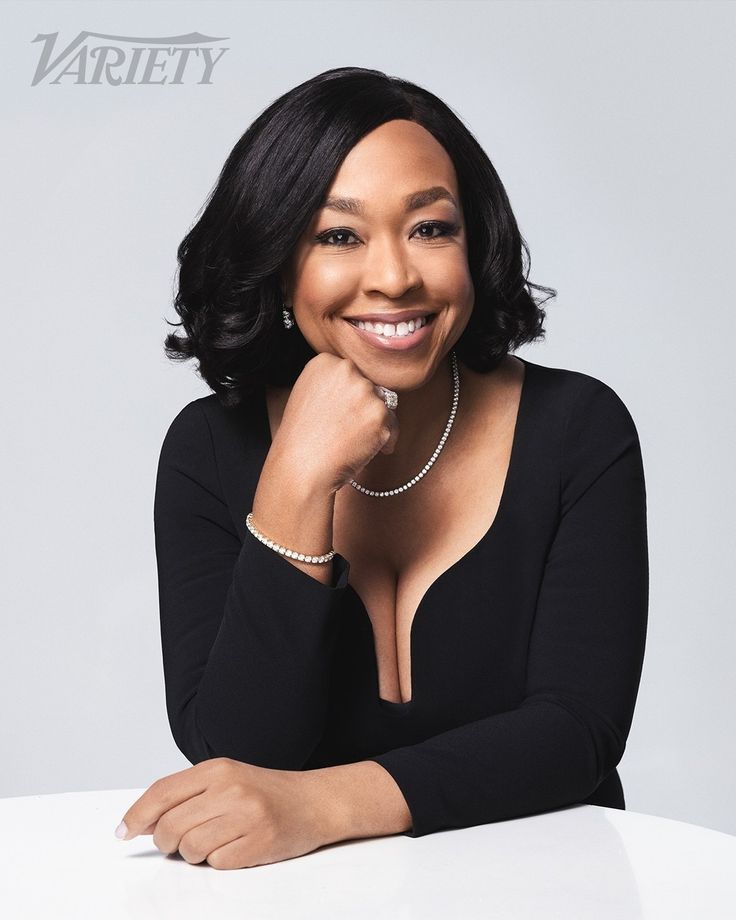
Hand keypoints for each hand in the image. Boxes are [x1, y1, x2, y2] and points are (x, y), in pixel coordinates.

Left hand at [116, 757, 335, 868]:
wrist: (315, 802)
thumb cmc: (266, 792)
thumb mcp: (226, 779)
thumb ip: (187, 794)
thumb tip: (142, 821)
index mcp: (218, 768)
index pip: (162, 792)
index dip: (137, 815)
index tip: (124, 832)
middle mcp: (230, 788)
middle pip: (169, 826)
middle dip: (167, 841)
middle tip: (181, 839)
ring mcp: (246, 816)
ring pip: (190, 849)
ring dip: (195, 853)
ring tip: (218, 839)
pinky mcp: (258, 843)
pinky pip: (216, 863)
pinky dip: (220, 860)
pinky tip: (238, 846)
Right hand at [271, 352, 399, 493]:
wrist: (303, 466)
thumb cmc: (302, 438)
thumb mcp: (307, 395)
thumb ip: (332, 383)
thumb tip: (358, 383)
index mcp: (325, 362)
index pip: (352, 373)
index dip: (348, 396)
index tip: (340, 411)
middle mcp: (347, 370)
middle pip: (369, 387)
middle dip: (363, 407)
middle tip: (345, 428)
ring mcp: (365, 391)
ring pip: (383, 405)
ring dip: (374, 423)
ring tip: (350, 440)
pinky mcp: (380, 414)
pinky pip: (393, 426)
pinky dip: (383, 441)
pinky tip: (362, 448)